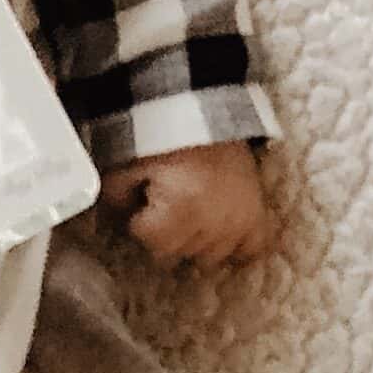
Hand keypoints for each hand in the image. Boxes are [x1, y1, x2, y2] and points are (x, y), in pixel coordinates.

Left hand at [98, 141, 274, 266]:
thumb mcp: (127, 164)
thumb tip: (118, 224)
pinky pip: (252, 252)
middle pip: (178, 254)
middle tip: (165, 209)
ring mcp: (239, 222)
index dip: (141, 226)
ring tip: (191, 217)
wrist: (207, 113)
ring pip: (210, 259)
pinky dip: (238, 251)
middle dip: (166, 236)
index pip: (152, 243)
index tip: (142, 207)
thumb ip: (115, 198)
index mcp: (180, 208)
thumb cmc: (163, 139)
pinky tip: (223, 242)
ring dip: (197, 244)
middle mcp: (212, 222)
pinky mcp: (257, 216)